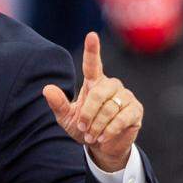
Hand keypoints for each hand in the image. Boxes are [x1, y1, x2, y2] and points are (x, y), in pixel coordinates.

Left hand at [42, 32, 143, 171]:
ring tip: (91, 135)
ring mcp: (125, 97)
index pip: (92, 63)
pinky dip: (110, 130)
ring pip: (110, 107)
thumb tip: (47, 89)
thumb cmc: (84, 128)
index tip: (91, 35)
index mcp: (94, 82)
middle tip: (83, 127)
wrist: (102, 147)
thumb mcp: (67, 118)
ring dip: (97, 124)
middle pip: (99, 92)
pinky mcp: (136, 110)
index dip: (92, 49)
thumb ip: (59, 104)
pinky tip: (103, 137)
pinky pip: (123, 117)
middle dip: (88, 112)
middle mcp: (111, 85)